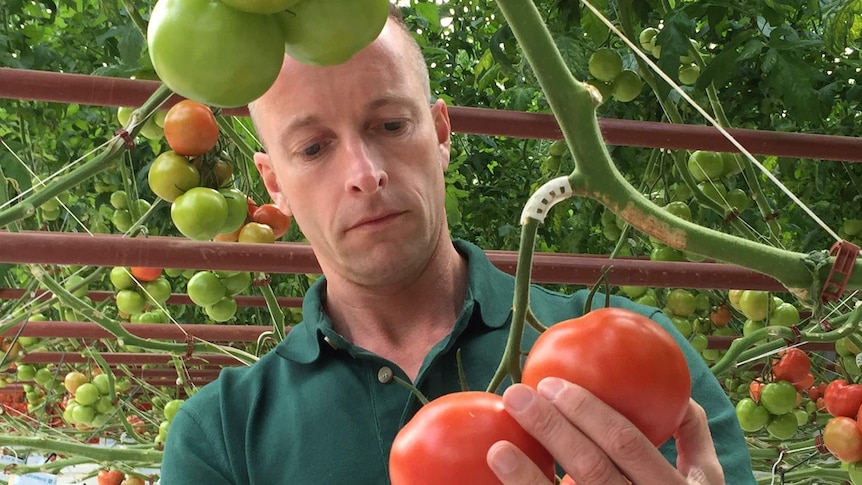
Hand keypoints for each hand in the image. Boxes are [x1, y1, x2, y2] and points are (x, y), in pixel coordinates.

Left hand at [486, 377, 723, 484]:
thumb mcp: (706, 484)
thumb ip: (694, 442)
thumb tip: (679, 395)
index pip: (625, 443)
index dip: (586, 411)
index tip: (550, 384)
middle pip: (591, 469)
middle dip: (551, 428)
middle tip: (517, 396)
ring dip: (528, 477)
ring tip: (498, 449)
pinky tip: (504, 482)